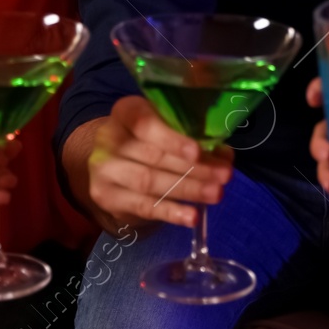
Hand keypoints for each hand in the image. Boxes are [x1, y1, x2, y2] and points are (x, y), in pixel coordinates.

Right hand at [85, 95, 235, 227]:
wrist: (113, 163)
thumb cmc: (149, 139)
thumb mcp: (168, 128)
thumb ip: (195, 136)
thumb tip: (224, 154)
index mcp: (126, 112)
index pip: (145, 123)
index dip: (171, 139)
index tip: (197, 152)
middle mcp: (109, 138)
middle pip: (153, 156)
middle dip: (193, 168)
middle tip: (224, 175)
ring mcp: (104, 169)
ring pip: (149, 181)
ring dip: (187, 189)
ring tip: (215, 194)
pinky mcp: (107, 197)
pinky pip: (143, 206)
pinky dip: (170, 212)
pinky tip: (191, 216)